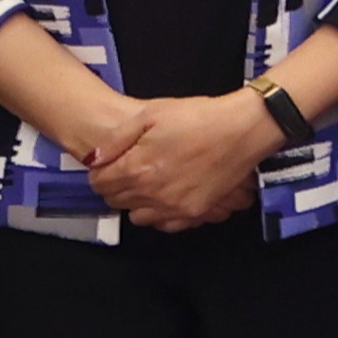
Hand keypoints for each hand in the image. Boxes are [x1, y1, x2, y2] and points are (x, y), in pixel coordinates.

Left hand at [95, 88, 277, 232]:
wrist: (242, 130)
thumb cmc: (198, 117)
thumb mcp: (150, 113)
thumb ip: (117, 139)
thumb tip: (95, 157)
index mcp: (136, 168)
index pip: (99, 183)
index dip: (100, 171)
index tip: (109, 162)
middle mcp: (151, 193)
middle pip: (115, 201)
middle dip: (115, 185)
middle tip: (128, 169)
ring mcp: (173, 206)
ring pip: (137, 217)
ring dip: (136, 202)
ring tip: (147, 182)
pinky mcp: (194, 212)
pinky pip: (165, 224)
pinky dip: (159, 214)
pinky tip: (165, 197)